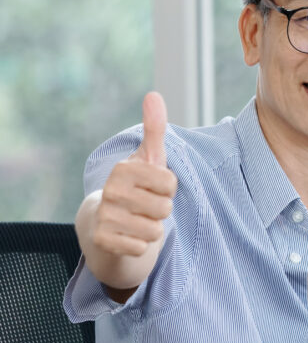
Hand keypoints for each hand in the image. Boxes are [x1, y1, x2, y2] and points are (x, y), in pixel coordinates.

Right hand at [88, 92, 176, 274]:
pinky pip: (143, 247)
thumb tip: (153, 94)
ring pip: (155, 230)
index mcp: (123, 169)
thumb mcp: (148, 158)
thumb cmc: (136, 188)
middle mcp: (110, 191)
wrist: (104, 225)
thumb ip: (154, 129)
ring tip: (137, 221)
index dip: (169, 189)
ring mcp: (104, 216)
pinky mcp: (102, 241)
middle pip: (165, 208)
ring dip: (152, 229)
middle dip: (161, 211)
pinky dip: (141, 245)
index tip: (154, 187)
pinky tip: (128, 236)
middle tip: (145, 207)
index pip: (170, 183)